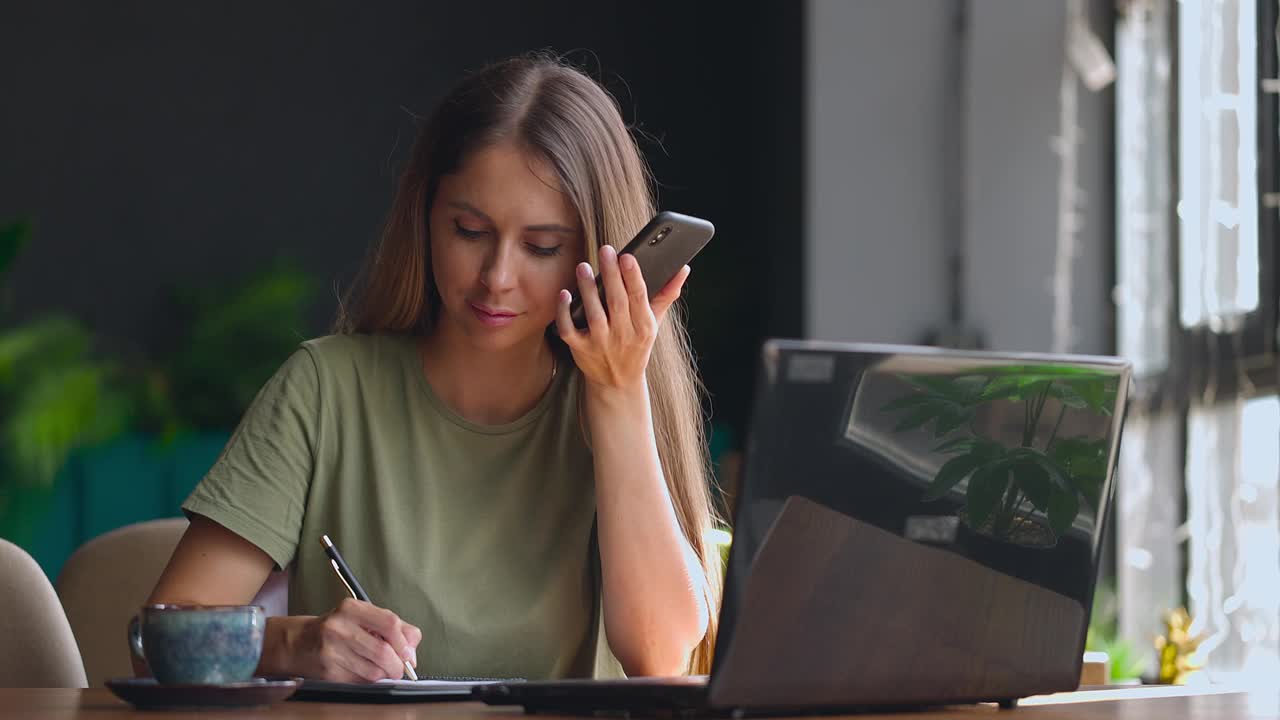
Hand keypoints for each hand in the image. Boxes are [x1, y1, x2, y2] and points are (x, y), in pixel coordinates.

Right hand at [287, 598, 420, 681]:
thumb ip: (393, 628)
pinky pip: (360, 682)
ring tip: (380, 669)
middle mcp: (339, 627)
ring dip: (384, 675)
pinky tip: (362, 672)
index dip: (404, 642)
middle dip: (397, 665)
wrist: (298, 642)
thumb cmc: (338, 628)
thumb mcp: (363, 617)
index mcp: (351, 608)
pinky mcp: (328, 672)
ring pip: (374, 671)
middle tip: (398, 668)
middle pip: (384, 651)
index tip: (408, 653)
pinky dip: (369, 681)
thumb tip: (412, 654)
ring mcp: (331, 651)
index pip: (389, 623)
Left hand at [555, 244, 689, 392]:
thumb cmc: (636, 344)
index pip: (639, 297)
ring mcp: (601, 344)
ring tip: (583, 267)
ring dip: (588, 289)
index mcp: (644, 327)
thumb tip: (683, 268)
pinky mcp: (581, 349)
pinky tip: (564, 294)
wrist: (618, 382)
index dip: (633, 276)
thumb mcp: (654, 322)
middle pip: (616, 302)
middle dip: (611, 275)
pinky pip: (569, 329)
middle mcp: (623, 336)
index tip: (627, 256)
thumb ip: (666, 294)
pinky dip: (565, 312)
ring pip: (594, 314)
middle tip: (605, 250)